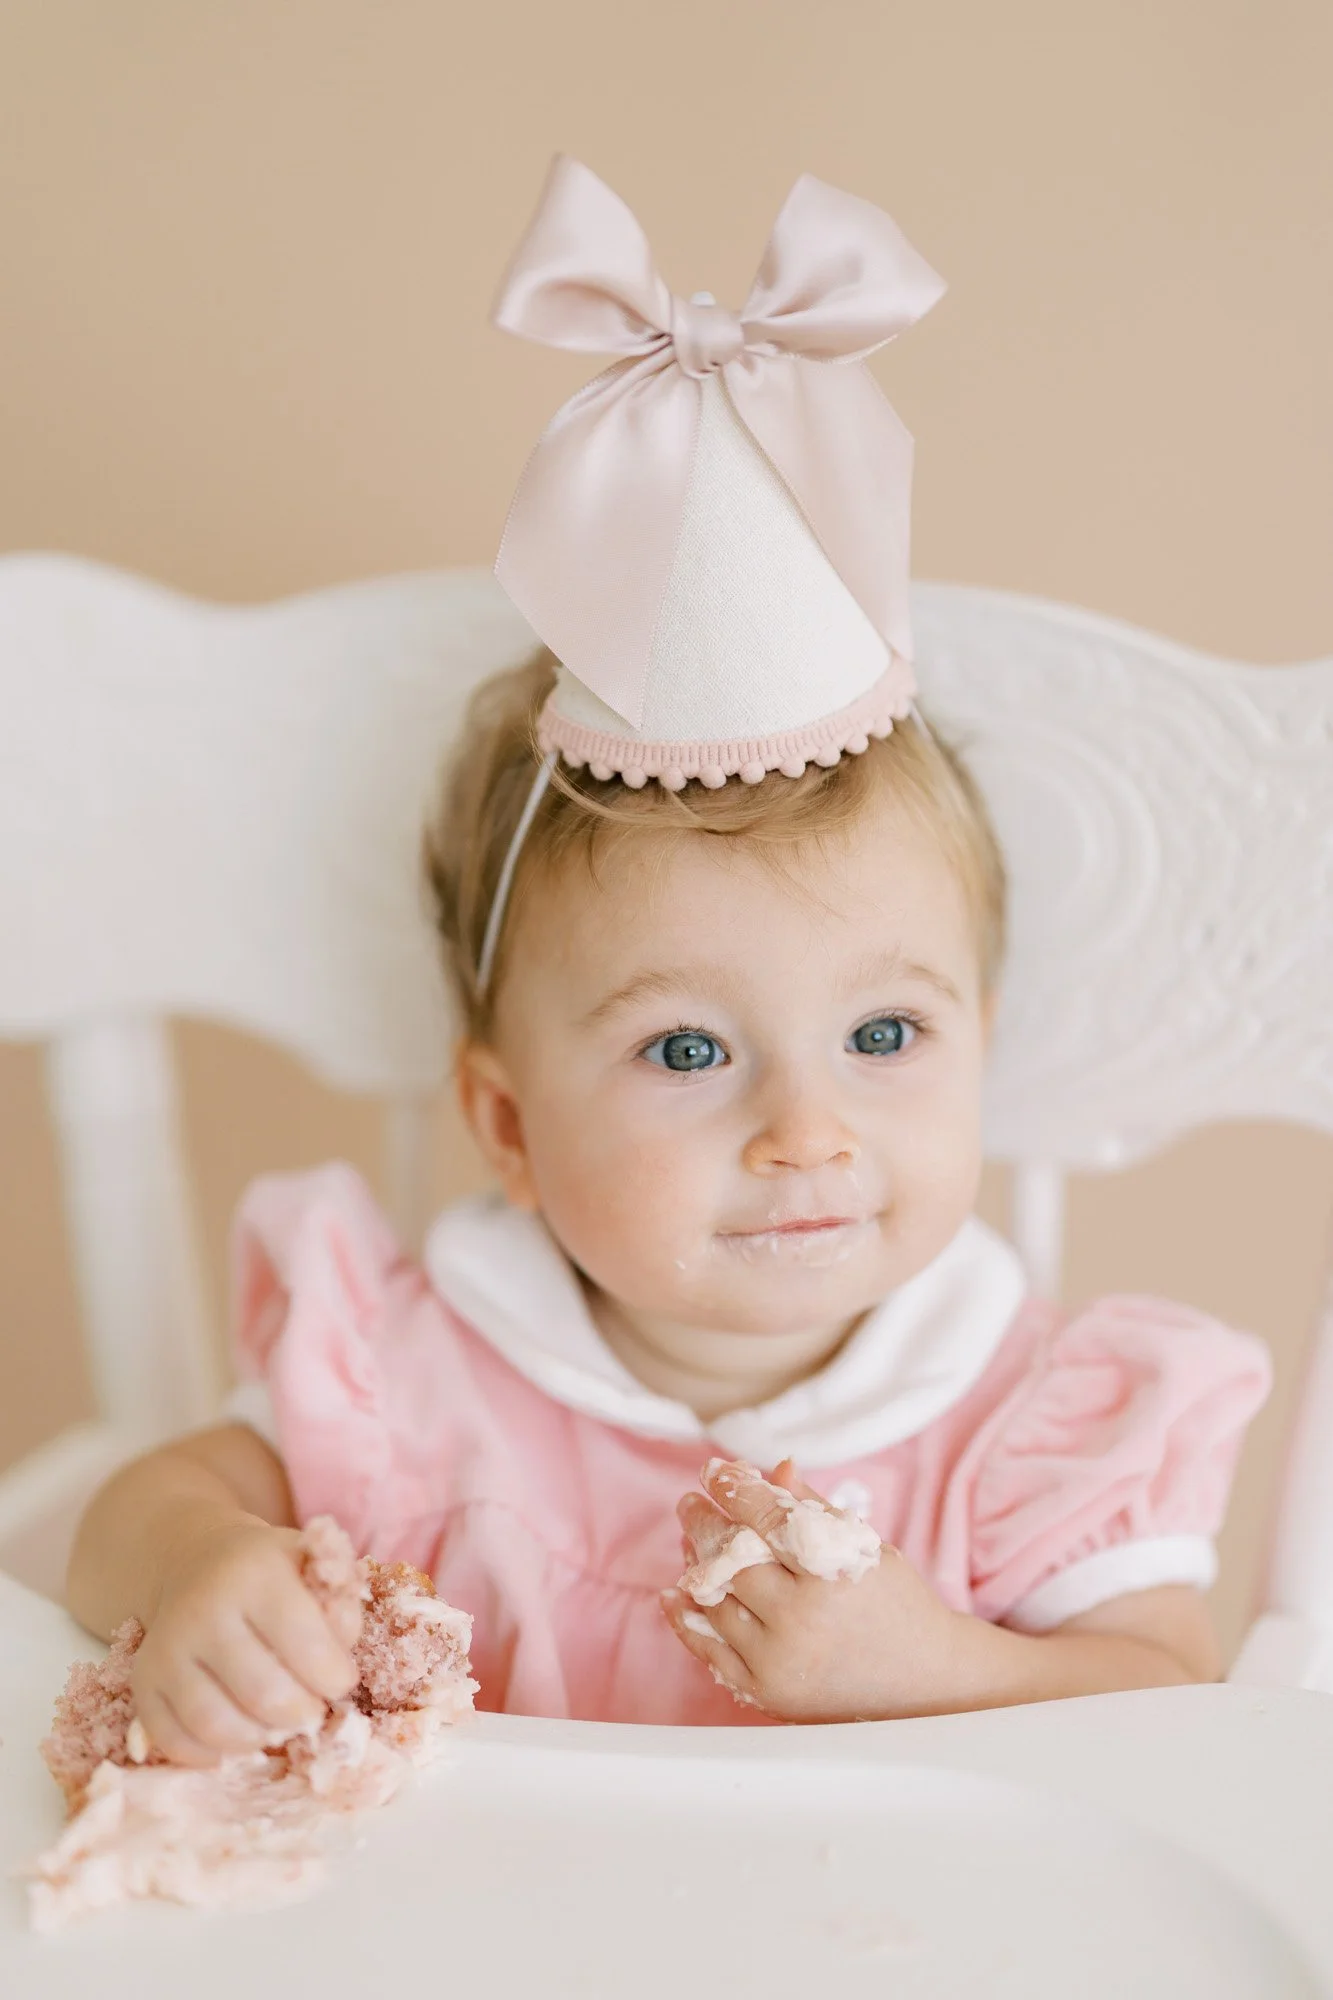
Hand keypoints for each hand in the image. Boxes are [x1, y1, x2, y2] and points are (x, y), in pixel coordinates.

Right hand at [131, 1519, 360, 1765]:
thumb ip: (339, 1605)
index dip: (334, 1677)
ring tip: (277, 1726)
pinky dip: (210, 1754)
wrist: (197, 1562)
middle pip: (263, 1693)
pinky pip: (173, 1740)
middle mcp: (204, 1608)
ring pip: (215, 1724)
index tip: (341, 1681)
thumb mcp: (312, 1567)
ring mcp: (166, 1647)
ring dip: (259, 1739)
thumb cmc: (270, 1572)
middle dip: (301, 1714)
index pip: (305, 1643)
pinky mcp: (143, 1680)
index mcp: (256, 1573)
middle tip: (311, 1710)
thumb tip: (342, 1657)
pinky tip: (236, 1737)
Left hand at [662, 1462, 972, 1721]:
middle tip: (689, 1504)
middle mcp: (800, 1620)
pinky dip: (687, 1622)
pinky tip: (675, 1594)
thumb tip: (773, 1469)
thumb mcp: (863, 1547)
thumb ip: (814, 1508)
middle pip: (731, 1559)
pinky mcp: (767, 1694)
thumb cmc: (897, 1604)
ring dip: (695, 1566)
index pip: (764, 1518)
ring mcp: (779, 1662)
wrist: (924, 1684)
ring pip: (716, 1602)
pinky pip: (711, 1653)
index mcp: (828, 1575)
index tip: (714, 1472)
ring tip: (690, 1542)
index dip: (733, 1489)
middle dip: (703, 1524)